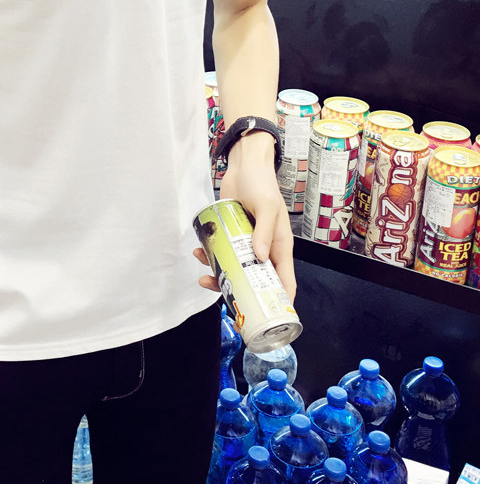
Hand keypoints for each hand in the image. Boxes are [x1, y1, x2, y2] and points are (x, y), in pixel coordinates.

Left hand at [194, 132, 296, 302]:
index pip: (285, 282)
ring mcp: (245, 243)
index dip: (279, 302)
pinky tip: (198, 251)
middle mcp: (263, 249)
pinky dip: (209, 255)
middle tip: (223, 295)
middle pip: (254, 280)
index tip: (266, 317)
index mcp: (280, 247)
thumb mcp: (267, 206)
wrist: (244, 165)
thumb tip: (259, 257)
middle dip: (239, 291)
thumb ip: (264, 231)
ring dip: (219, 273)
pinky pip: (220, 251)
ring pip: (234, 268)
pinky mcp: (229, 234)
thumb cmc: (262, 184)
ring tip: (203, 272)